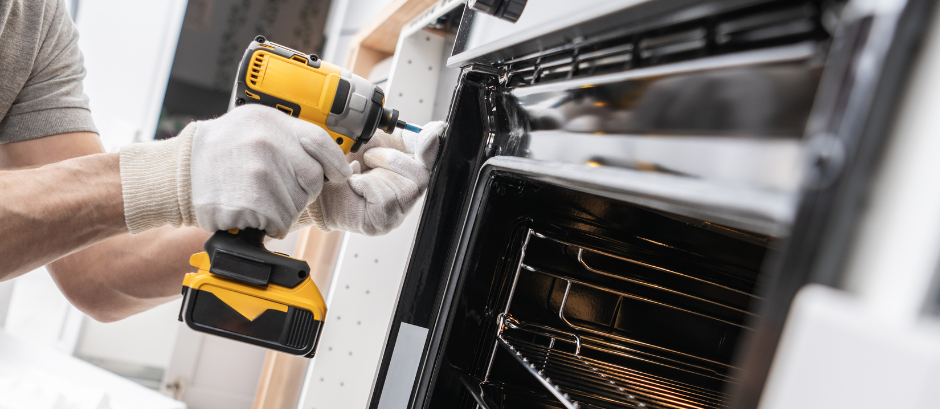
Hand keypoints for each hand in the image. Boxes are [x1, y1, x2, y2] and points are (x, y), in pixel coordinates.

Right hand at [120, 104, 351, 238]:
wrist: (178, 174)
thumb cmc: (216, 153)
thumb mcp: (250, 126)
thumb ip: (286, 135)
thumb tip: (324, 154)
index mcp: (270, 121)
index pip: (320, 141)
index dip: (335, 162)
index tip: (338, 173)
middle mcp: (268, 143)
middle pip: (313, 177)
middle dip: (302, 189)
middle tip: (278, 188)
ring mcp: (261, 173)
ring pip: (298, 203)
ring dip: (284, 208)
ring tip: (258, 198)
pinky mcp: (254, 202)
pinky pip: (281, 221)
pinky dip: (272, 224)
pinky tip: (253, 212)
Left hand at [297, 121, 445, 235]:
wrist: (319, 183)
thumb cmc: (346, 165)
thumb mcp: (377, 141)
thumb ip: (406, 136)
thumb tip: (437, 129)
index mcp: (410, 172)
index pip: (433, 162)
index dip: (431, 149)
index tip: (432, 133)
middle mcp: (408, 195)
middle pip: (422, 177)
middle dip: (393, 160)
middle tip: (369, 156)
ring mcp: (397, 212)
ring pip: (405, 189)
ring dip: (377, 173)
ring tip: (360, 171)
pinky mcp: (382, 223)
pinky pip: (386, 200)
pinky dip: (366, 186)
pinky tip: (355, 185)